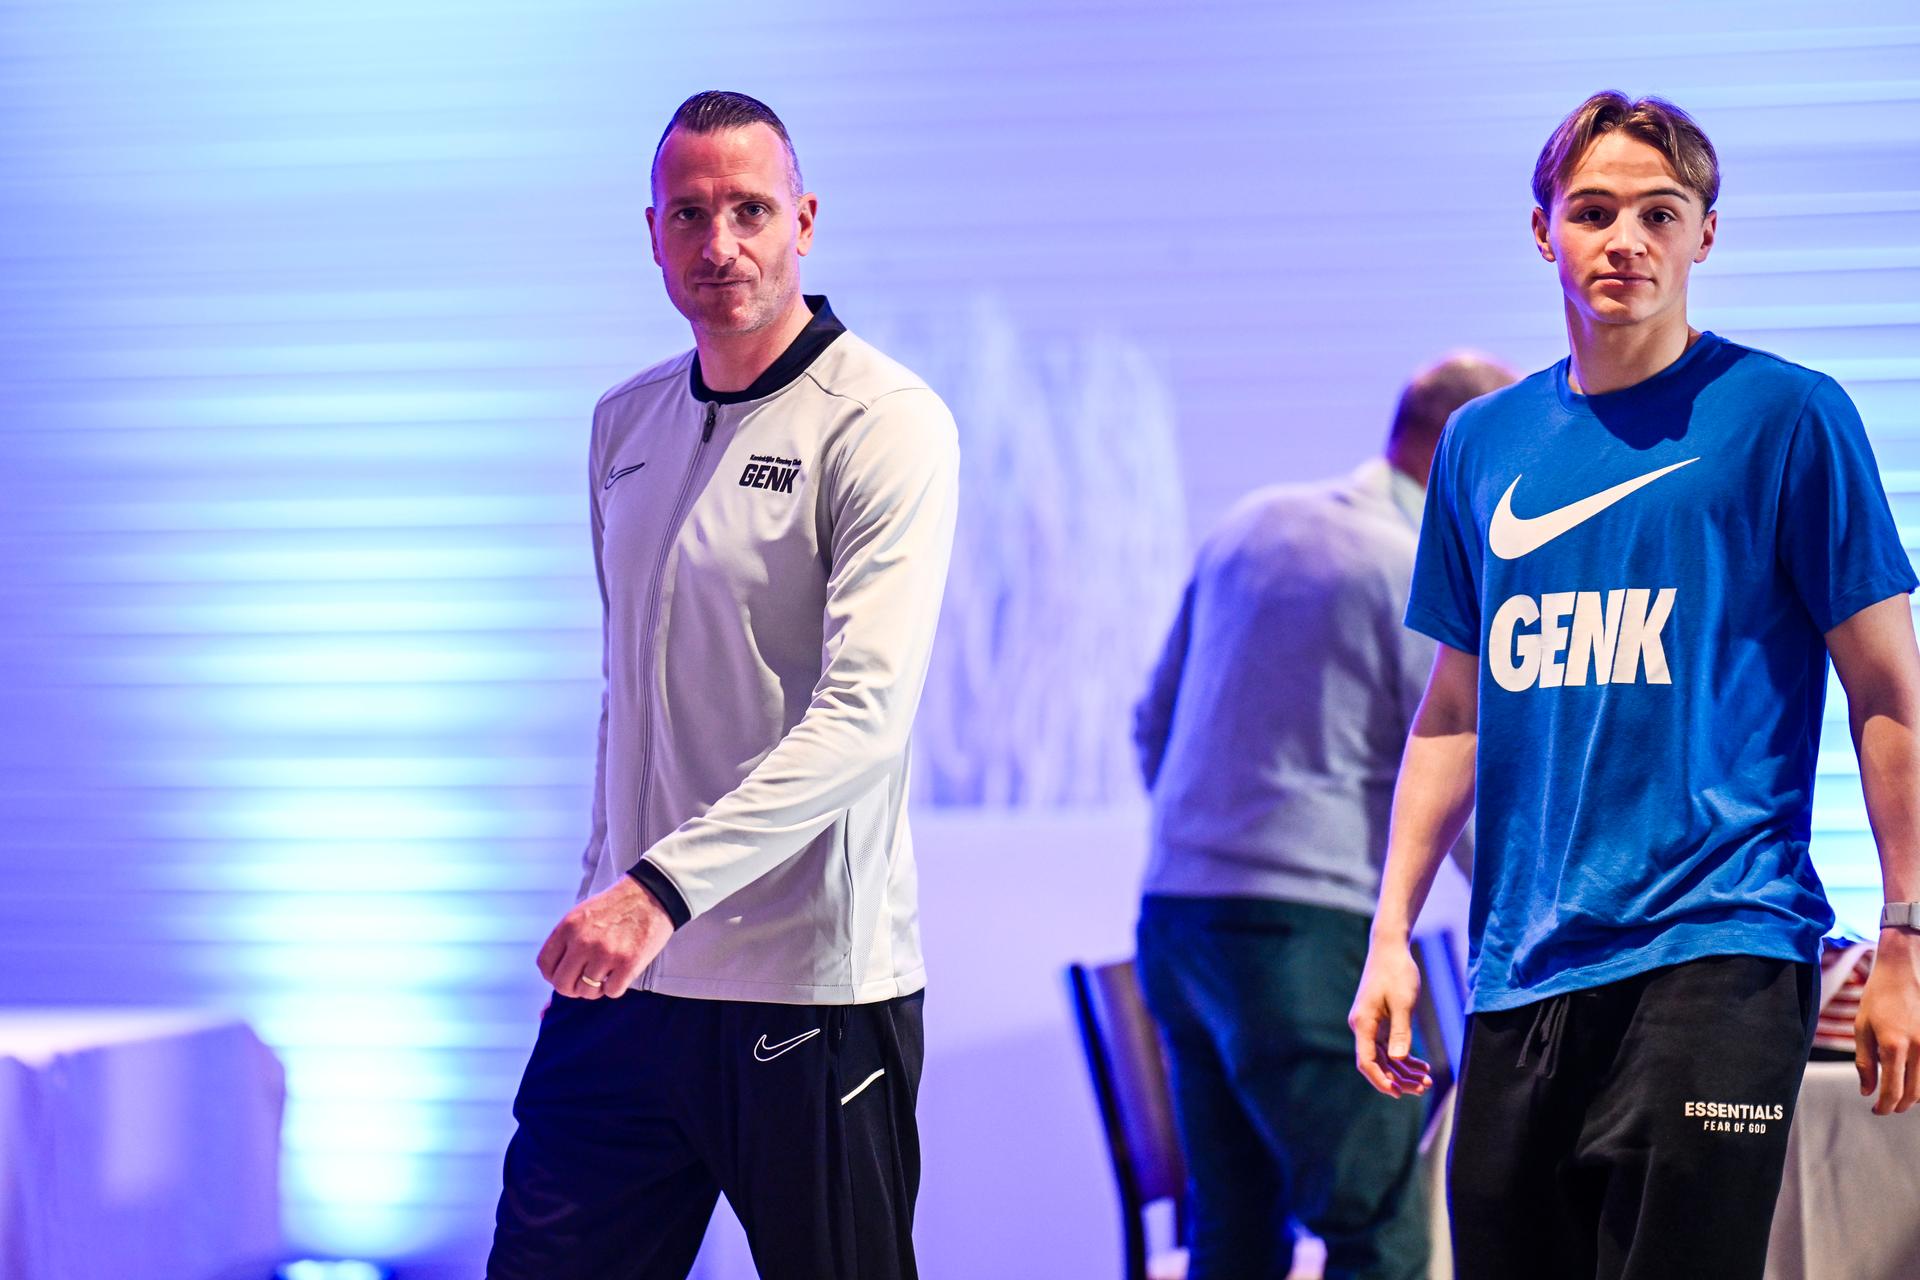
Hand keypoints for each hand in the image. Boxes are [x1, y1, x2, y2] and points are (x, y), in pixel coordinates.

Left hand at [536, 876, 674, 999]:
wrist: (651, 895)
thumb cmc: (617, 906)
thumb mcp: (582, 914)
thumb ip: (566, 939)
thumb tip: (556, 971)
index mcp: (569, 927)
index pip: (545, 964)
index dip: (553, 975)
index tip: (565, 974)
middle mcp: (583, 941)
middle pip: (562, 984)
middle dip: (571, 988)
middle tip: (583, 983)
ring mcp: (606, 953)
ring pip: (587, 991)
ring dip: (595, 989)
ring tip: (604, 976)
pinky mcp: (628, 963)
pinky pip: (611, 992)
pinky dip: (614, 988)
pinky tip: (619, 974)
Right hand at [1349, 935, 1432, 1098]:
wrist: (1390, 949)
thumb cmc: (1397, 972)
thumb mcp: (1403, 1002)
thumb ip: (1401, 1031)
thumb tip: (1400, 1059)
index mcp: (1363, 1023)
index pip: (1367, 1061)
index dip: (1381, 1080)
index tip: (1399, 1093)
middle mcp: (1362, 1026)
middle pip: (1377, 1063)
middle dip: (1399, 1079)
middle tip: (1423, 1088)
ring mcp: (1371, 1025)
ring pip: (1385, 1057)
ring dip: (1404, 1071)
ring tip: (1427, 1081)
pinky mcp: (1380, 1021)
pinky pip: (1390, 1047)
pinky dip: (1405, 1058)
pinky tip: (1422, 1066)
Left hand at [1857, 930, 1919, 1114]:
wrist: (1903, 973)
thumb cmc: (1877, 999)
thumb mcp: (1861, 1028)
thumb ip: (1864, 1062)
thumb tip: (1867, 1091)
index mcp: (1893, 1045)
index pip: (1892, 1090)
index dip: (1885, 1106)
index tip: (1877, 1110)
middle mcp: (1918, 1048)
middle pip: (1914, 1093)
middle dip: (1900, 1105)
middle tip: (1887, 1107)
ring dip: (1914, 1096)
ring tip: (1899, 1096)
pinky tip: (1912, 1080)